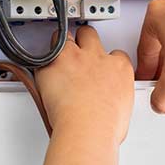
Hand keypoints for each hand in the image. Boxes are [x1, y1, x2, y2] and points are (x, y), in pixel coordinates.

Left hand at [35, 25, 134, 141]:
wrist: (87, 129)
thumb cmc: (105, 126)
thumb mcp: (123, 110)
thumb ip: (114, 98)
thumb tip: (109, 105)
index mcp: (119, 67)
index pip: (115, 54)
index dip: (105, 60)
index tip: (100, 69)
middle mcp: (97, 57)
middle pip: (89, 35)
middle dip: (83, 41)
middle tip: (77, 55)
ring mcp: (74, 58)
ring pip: (65, 36)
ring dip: (61, 45)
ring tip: (56, 58)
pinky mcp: (52, 64)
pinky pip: (42, 56)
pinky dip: (41, 63)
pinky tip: (41, 73)